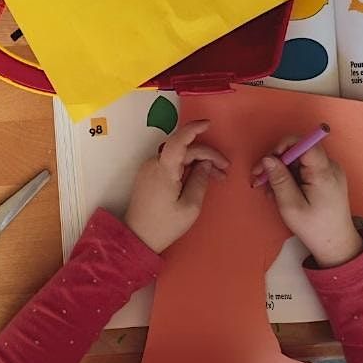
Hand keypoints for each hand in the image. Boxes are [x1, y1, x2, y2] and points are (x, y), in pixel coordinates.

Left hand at [124, 120, 227, 252]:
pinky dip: (187, 167)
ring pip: (178, 156)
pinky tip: (200, 177)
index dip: (193, 129)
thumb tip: (206, 164)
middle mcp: (154, 164)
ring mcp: (149, 169)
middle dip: (207, 155)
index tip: (209, 124)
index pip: (178, 140)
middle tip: (225, 170)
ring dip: (198, 162)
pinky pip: (171, 164)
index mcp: (164, 170)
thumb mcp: (190, 206)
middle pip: (184, 150)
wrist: (137, 237)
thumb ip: (200, 180)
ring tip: (217, 177)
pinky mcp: (149, 176)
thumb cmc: (164, 225)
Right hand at [251, 136, 362, 267]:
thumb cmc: (314, 227)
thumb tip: (267, 158)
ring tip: (268, 191)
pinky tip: (279, 192)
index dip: (284, 146)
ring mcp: (329, 172)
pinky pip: (304, 169)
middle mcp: (330, 167)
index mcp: (323, 173)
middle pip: (298, 151)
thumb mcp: (291, 206)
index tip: (268, 161)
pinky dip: (289, 177)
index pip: (305, 144)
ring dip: (280, 172)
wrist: (336, 243)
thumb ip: (279, 180)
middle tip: (259, 179)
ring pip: (298, 161)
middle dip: (276, 162)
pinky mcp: (326, 178)